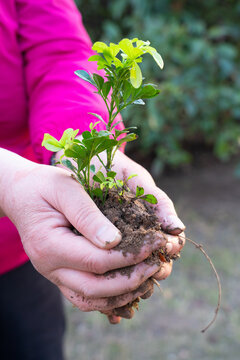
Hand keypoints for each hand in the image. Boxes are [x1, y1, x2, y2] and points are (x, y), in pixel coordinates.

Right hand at [0, 149, 180, 314]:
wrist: (21, 195)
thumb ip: (87, 215)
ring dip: (122, 295)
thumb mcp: (66, 189)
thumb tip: (115, 242)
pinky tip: (129, 288)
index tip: (155, 243)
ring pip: (90, 300)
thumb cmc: (44, 186)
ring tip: (148, 279)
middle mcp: (49, 267)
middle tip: (157, 265)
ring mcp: (53, 274)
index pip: (97, 260)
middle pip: (95, 289)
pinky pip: (84, 297)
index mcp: (50, 244)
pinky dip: (108, 298)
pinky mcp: (60, 275)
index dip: (130, 256)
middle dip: (131, 281)